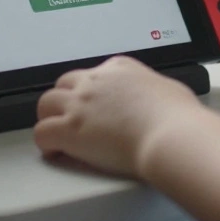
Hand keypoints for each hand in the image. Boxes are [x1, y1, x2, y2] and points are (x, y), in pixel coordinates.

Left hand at [34, 55, 203, 178]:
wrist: (171, 135)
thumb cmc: (177, 117)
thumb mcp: (169, 89)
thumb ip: (155, 91)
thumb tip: (159, 99)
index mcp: (119, 68)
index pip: (92, 74)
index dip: (90, 92)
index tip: (94, 106)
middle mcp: (95, 81)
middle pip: (64, 84)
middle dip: (65, 101)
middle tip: (72, 119)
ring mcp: (80, 104)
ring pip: (45, 104)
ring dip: (50, 118)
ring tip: (58, 135)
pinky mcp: (69, 129)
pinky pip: (41, 133)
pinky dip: (46, 144)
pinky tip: (56, 152)